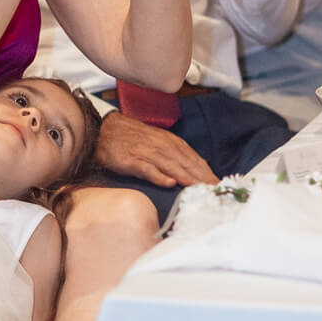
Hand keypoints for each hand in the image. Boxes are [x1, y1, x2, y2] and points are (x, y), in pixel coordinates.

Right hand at [95, 109, 217, 188]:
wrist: (104, 130)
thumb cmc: (131, 139)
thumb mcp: (155, 143)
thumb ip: (171, 155)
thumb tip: (190, 170)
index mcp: (169, 142)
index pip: (192, 158)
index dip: (206, 171)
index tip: (218, 184)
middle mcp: (161, 146)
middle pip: (186, 162)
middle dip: (202, 177)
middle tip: (215, 190)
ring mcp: (146, 153)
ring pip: (171, 166)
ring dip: (187, 177)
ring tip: (199, 188)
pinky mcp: (131, 160)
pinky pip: (147, 169)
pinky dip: (158, 176)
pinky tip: (169, 184)